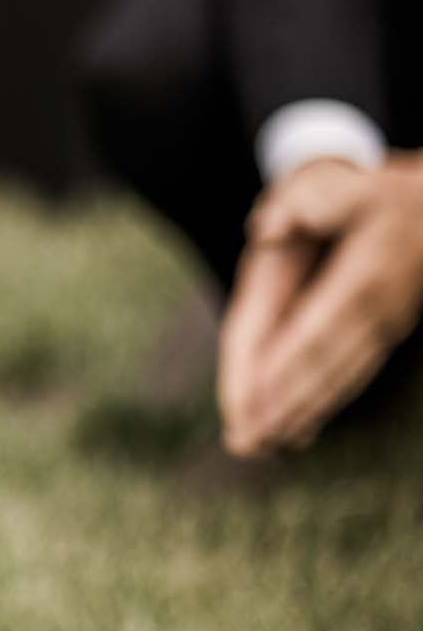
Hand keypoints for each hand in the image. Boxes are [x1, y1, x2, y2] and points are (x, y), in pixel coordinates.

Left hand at [218, 155, 422, 455]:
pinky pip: (351, 374)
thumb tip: (268, 226)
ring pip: (339, 376)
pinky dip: (325, 402)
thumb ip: (312, 201)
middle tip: (248, 441)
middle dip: (286, 405)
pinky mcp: (381, 334)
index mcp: (364, 278)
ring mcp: (383, 326)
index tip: (256, 403)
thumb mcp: (345, 185)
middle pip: (324, 365)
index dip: (286, 368)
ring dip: (302, 412)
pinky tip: (296, 432)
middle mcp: (376, 311)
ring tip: (262, 446)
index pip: (318, 332)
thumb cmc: (372, 194)